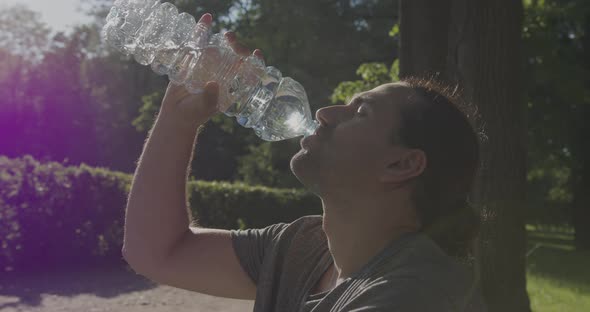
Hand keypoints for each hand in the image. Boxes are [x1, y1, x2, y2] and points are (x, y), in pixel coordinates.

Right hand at [158, 13, 263, 131]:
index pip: (249, 72)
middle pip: (238, 57)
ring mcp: (211, 64)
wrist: (177, 112)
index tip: (256, 54)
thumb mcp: (205, 107)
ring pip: (223, 48)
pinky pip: (200, 43)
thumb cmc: (195, 113)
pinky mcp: (196, 59)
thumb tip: (213, 84)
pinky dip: (203, 30)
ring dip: (228, 40)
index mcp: (233, 84)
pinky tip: (207, 18)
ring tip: (228, 36)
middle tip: (234, 43)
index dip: (255, 62)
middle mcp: (225, 72)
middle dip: (240, 48)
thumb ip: (210, 97)